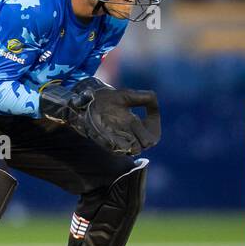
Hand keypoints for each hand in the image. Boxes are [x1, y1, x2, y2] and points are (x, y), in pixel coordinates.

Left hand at [40, 82, 161, 154]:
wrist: (88, 100)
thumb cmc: (107, 98)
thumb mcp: (129, 95)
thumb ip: (146, 98)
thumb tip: (156, 107)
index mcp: (135, 124)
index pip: (152, 136)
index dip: (155, 129)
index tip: (151, 117)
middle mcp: (128, 134)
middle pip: (146, 145)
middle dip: (147, 137)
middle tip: (140, 124)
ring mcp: (117, 139)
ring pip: (135, 150)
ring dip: (136, 142)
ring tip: (131, 129)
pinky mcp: (106, 141)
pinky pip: (118, 149)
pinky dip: (123, 144)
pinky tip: (121, 134)